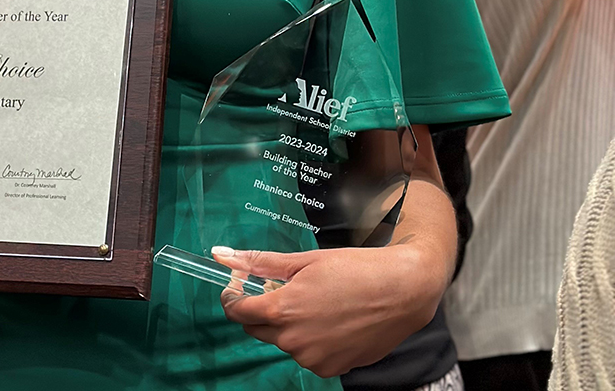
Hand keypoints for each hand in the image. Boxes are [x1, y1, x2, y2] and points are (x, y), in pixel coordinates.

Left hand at [213, 244, 443, 377]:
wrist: (401, 292)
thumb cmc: (354, 269)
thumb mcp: (303, 260)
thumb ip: (260, 262)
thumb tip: (221, 255)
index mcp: (283, 310)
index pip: (238, 312)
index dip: (233, 297)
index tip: (238, 286)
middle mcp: (295, 341)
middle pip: (257, 329)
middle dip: (260, 309)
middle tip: (278, 287)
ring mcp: (313, 359)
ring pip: (283, 342)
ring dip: (286, 324)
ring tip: (312, 301)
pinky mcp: (332, 369)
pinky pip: (307, 354)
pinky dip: (308, 338)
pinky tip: (327, 319)